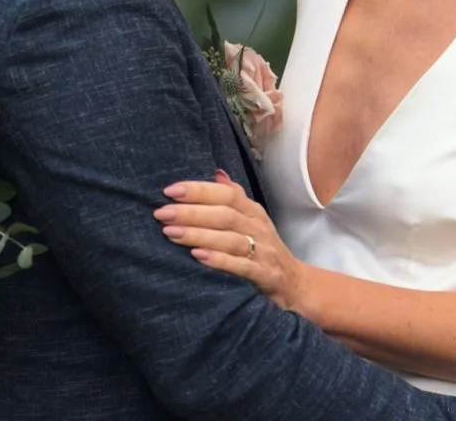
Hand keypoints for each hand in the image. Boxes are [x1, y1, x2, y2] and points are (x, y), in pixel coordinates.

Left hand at [156, 171, 311, 313]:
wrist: (294, 283)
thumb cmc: (264, 249)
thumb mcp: (252, 220)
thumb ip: (234, 196)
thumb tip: (215, 172)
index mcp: (253, 211)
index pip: (226, 193)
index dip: (199, 190)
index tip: (169, 191)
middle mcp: (258, 227)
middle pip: (225, 214)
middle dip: (191, 212)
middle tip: (162, 213)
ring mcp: (263, 251)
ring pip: (230, 239)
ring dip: (199, 234)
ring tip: (170, 233)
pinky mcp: (264, 275)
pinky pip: (241, 266)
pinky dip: (219, 260)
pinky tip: (198, 257)